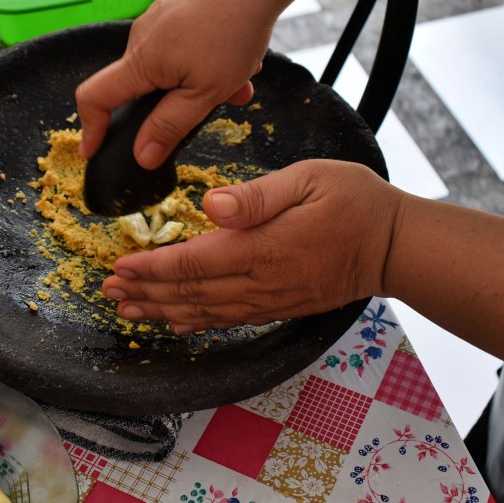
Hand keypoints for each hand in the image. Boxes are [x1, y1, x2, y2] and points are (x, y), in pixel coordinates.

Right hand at [75, 0, 288, 168]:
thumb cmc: (233, 28)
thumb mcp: (205, 92)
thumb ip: (170, 126)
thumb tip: (142, 156)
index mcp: (140, 62)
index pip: (95, 98)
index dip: (90, 129)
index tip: (93, 152)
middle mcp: (142, 39)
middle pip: (142, 87)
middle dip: (176, 106)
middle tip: (214, 108)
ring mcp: (159, 21)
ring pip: (172, 69)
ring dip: (203, 84)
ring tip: (239, 84)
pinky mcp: (177, 11)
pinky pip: (186, 49)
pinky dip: (210, 63)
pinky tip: (241, 61)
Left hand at [101, 160, 402, 331]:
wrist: (394, 246)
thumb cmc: (355, 202)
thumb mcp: (310, 180)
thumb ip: (259, 196)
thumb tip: (213, 206)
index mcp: (261, 248)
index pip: (192, 263)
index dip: (152, 268)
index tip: (120, 267)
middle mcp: (260, 282)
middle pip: (189, 294)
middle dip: (145, 293)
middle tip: (108, 292)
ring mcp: (269, 300)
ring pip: (204, 312)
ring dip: (162, 311)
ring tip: (128, 310)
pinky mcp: (279, 307)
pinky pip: (228, 320)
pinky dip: (197, 322)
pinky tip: (176, 322)